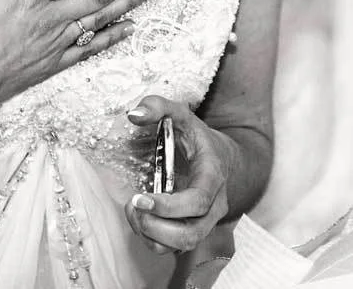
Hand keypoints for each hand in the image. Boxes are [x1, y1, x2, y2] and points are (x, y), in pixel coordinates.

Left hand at [125, 96, 229, 255]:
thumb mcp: (180, 114)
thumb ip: (158, 106)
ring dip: (152, 235)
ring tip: (133, 210)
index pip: (198, 202)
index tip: (140, 198)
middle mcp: (214, 205)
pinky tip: (138, 217)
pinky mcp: (193, 228)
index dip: (169, 207)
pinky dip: (152, 238)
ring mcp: (205, 220)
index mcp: (212, 176)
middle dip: (157, 226)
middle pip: (192, 233)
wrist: (221, 157)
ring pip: (183, 245)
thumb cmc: (197, 136)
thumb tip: (133, 114)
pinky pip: (174, 247)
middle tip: (133, 205)